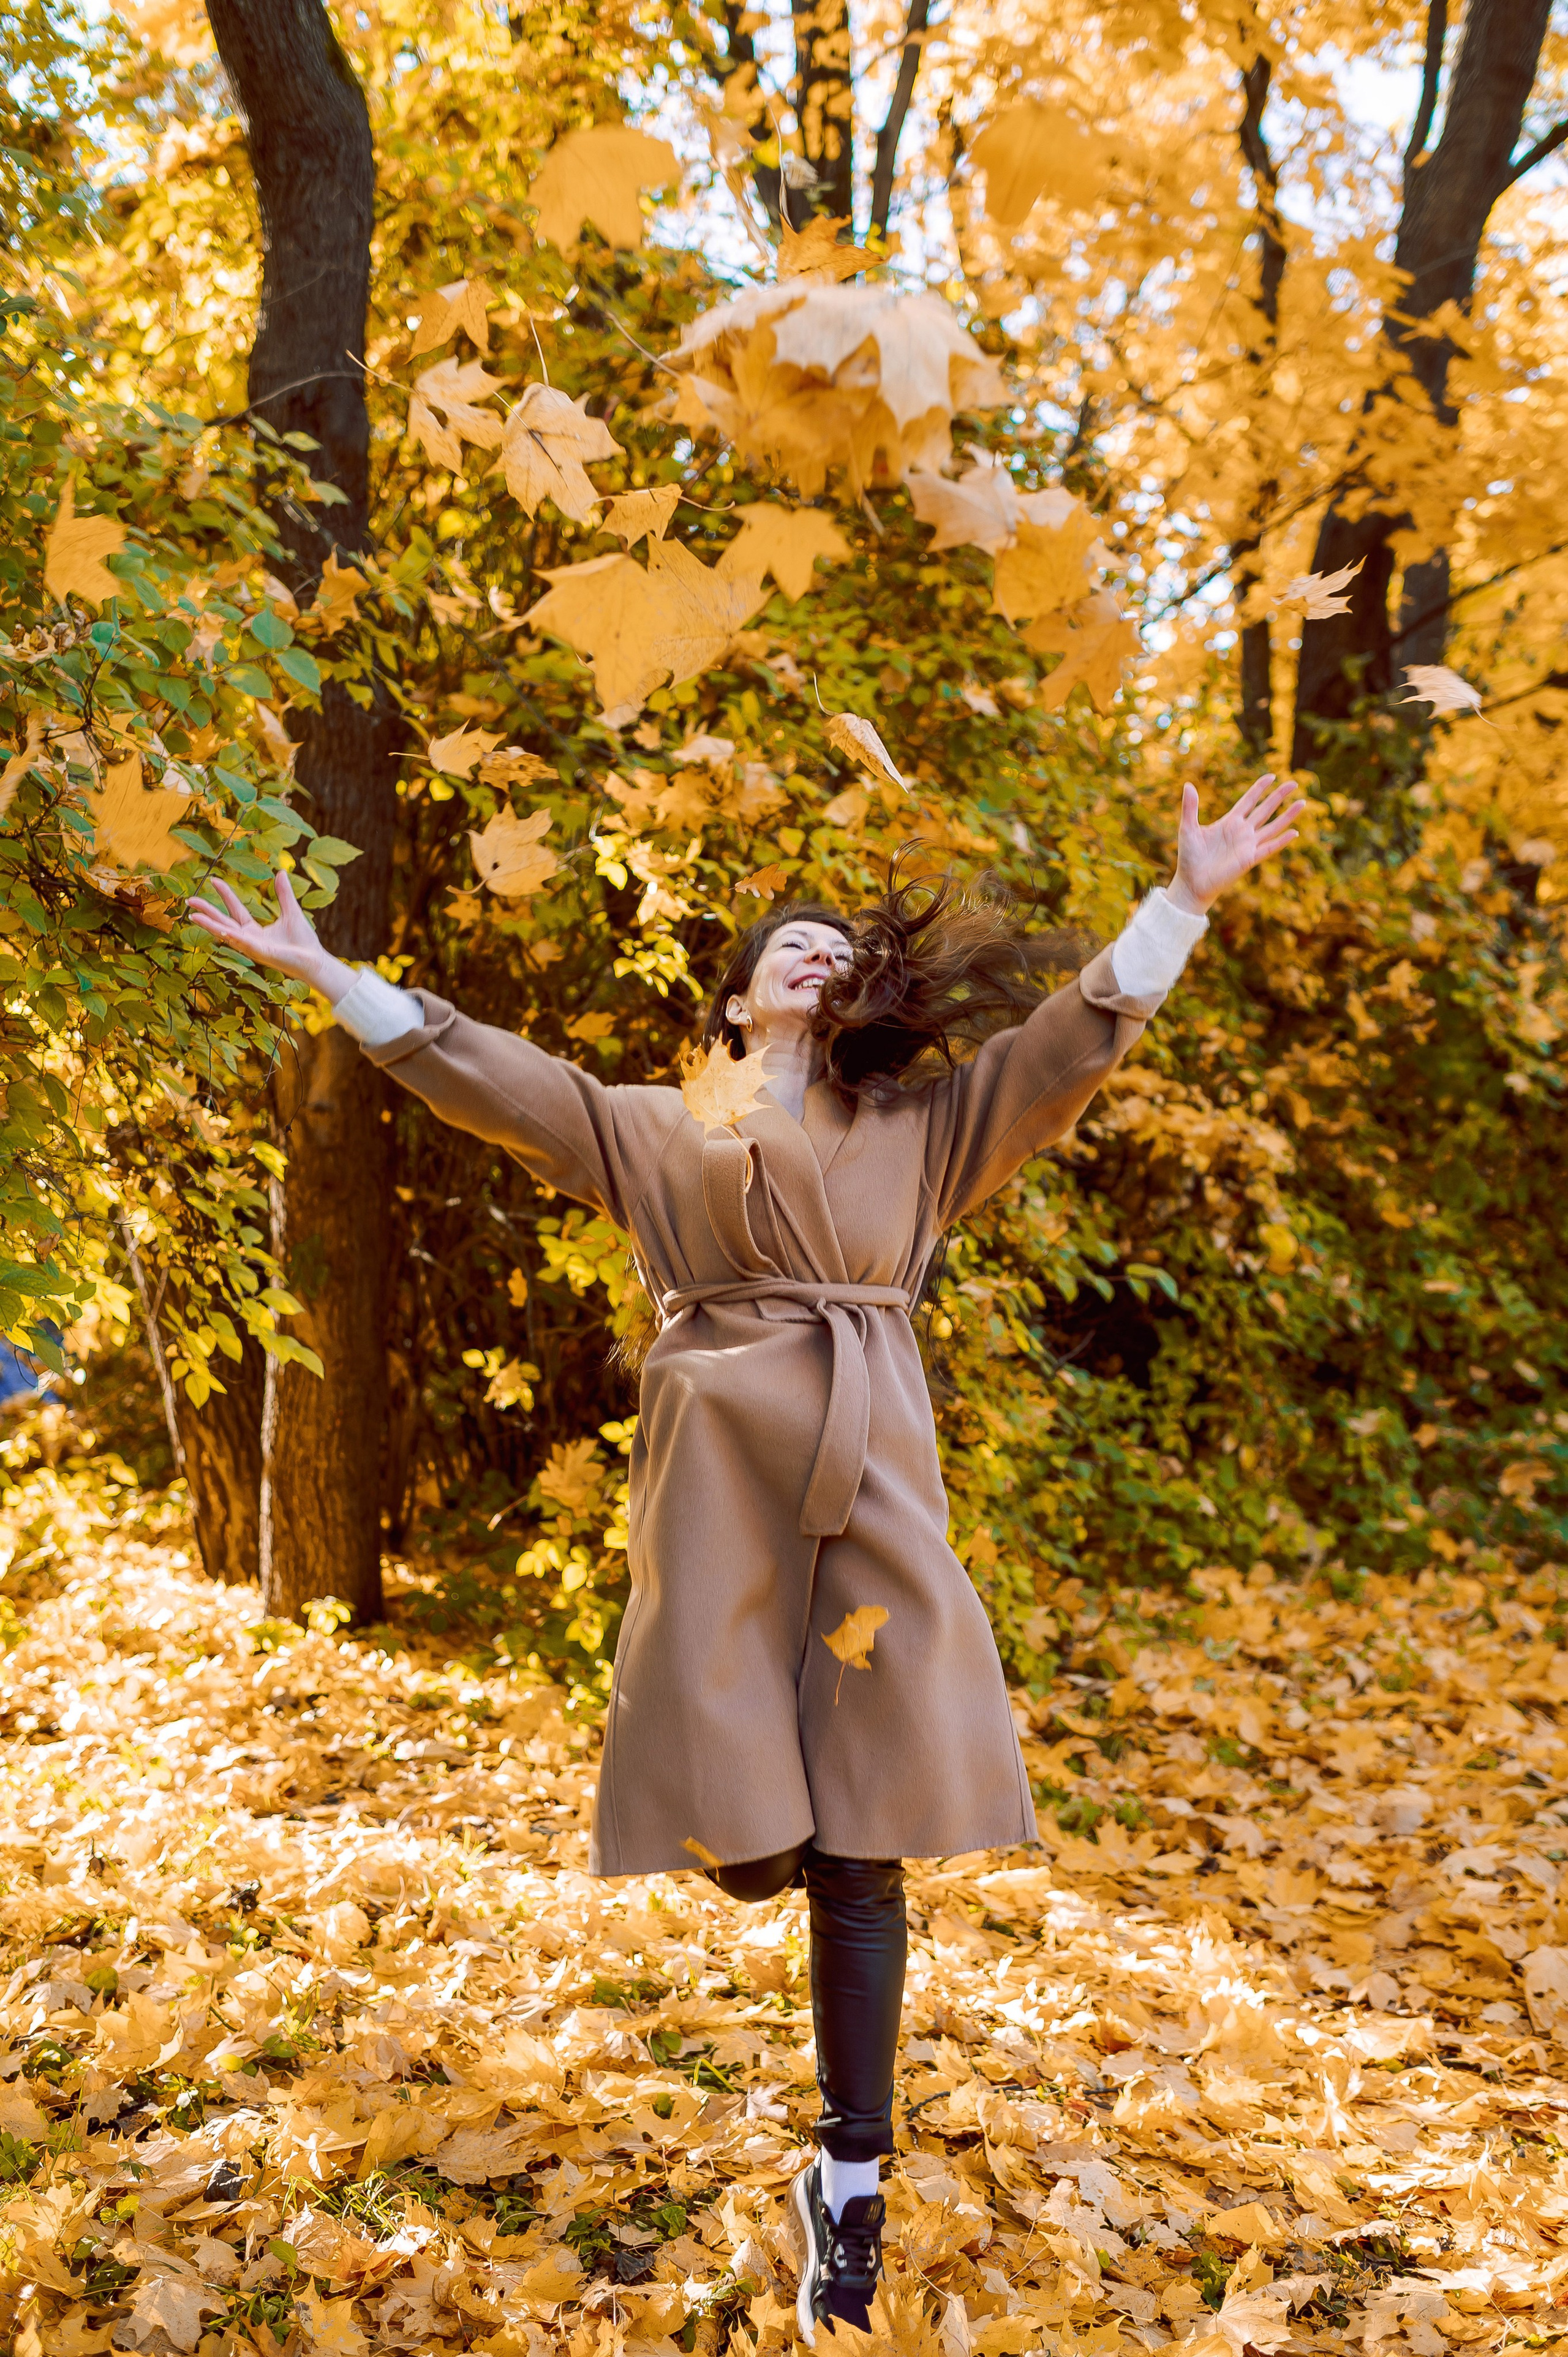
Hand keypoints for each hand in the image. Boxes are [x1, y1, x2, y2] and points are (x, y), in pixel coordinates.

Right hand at [186, 869, 347, 997]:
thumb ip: (284, 894)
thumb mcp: (291, 912)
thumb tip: (281, 872)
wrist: (315, 961)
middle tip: (190, 900)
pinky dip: (232, 937)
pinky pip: (244, 944)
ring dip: (211, 925)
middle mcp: (249, 940)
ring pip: (227, 935)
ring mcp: (253, 948)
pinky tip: (222, 929)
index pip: (235, 910)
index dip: (225, 895)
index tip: (214, 880)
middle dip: (207, 912)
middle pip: (224, 923)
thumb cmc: (303, 942)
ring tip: (193, 916)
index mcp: (254, 931)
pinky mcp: (261, 954)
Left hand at [1167, 773, 1308, 915]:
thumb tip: (1188, 785)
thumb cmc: (1189, 857)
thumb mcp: (1188, 828)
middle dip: (1279, 796)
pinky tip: (1294, 832)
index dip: (1260, 788)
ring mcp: (1248, 845)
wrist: (1191, 882)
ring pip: (1272, 827)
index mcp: (1229, 822)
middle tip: (1293, 783)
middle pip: (1265, 810)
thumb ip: (1190, 807)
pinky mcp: (1249, 859)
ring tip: (1302, 803)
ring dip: (1287, 816)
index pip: (1249, 801)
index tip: (1271, 776)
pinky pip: (1269, 848)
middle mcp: (1242, 832)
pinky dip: (1281, 841)